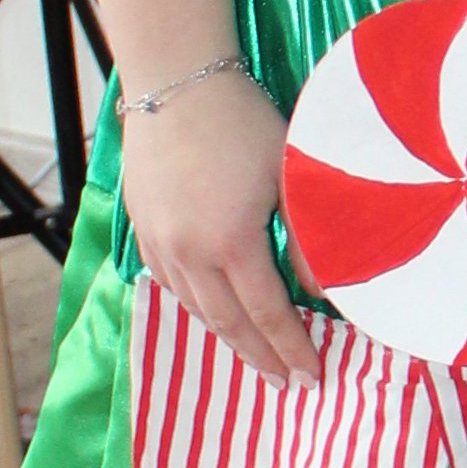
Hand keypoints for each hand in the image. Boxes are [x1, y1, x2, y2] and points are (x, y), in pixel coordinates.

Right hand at [125, 68, 314, 380]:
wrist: (176, 82)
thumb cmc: (243, 121)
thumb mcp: (289, 175)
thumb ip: (307, 237)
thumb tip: (324, 288)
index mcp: (230, 242)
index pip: (268, 314)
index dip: (291, 349)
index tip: (312, 377)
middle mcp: (188, 252)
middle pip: (228, 323)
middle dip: (261, 358)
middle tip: (287, 385)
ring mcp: (159, 243)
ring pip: (195, 308)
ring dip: (228, 338)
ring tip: (255, 358)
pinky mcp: (142, 229)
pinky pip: (170, 284)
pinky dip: (196, 307)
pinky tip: (213, 313)